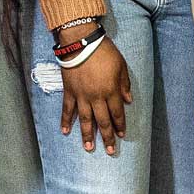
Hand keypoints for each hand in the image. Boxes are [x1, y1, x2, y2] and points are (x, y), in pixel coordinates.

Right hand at [56, 37, 132, 155]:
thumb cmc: (104, 51)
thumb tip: (128, 100)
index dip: (120, 125)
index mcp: (111, 91)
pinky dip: (66, 121)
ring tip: (89, 148)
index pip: (117, 113)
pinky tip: (65, 132)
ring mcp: (81, 96)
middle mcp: (96, 97)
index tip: (122, 135)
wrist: (81, 42)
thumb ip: (124, 84)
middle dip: (107, 137)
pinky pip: (67, 109)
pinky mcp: (70, 92)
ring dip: (87, 135)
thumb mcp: (121, 65)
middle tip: (110, 151)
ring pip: (85, 120)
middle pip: (102, 121)